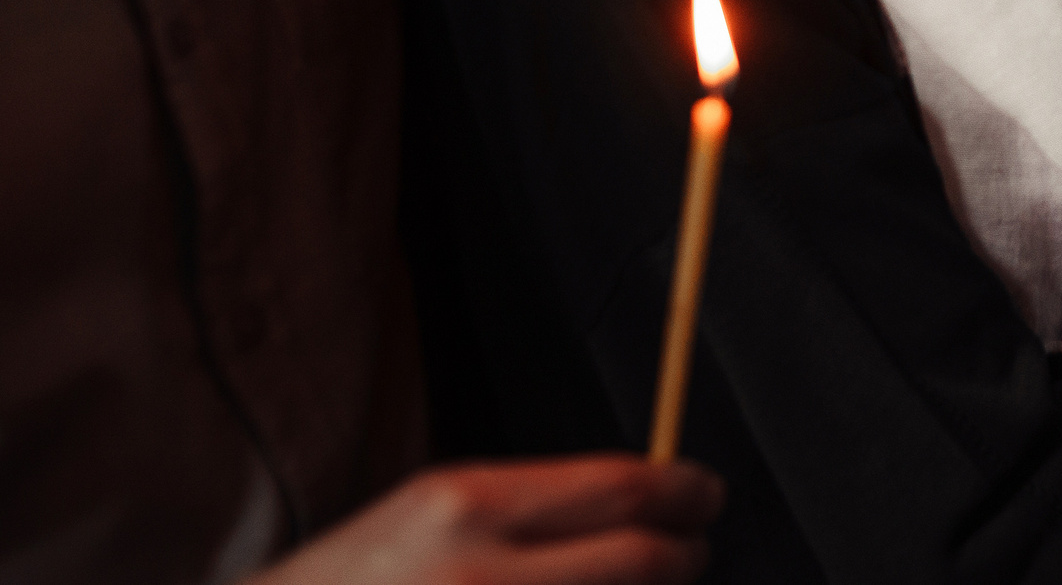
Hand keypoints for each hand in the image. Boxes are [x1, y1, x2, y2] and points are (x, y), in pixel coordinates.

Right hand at [251, 456, 722, 584]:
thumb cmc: (356, 583)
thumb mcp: (433, 513)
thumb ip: (531, 508)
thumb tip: (643, 503)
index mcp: (466, 504)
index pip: (620, 486)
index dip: (682, 489)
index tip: (705, 494)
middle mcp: (483, 573)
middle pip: (641, 562)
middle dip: (684, 554)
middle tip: (693, 549)